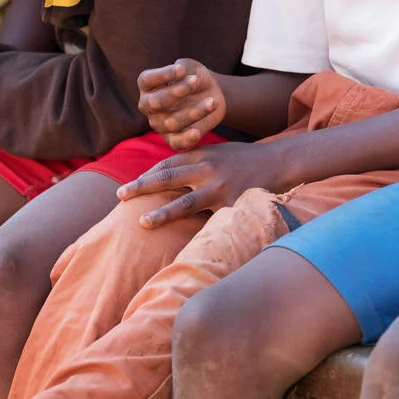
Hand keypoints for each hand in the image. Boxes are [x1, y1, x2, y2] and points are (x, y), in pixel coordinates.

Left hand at [116, 141, 285, 228]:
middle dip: (142, 186)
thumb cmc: (245, 159)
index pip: (166, 164)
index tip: (127, 187)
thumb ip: (195, 160)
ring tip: (143, 222)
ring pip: (186, 202)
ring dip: (162, 212)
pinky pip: (211, 221)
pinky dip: (195, 232)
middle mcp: (208, 168)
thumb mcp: (218, 151)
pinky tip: (182, 247)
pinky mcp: (234, 205)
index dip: (145, 176)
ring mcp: (221, 187)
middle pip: (168, 177)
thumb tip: (167, 172)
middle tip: (120, 196)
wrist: (279, 162)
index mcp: (202, 154)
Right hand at [137, 59, 226, 149]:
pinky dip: (186, 139)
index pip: (147, 80)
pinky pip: (176, 143)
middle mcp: (149, 106)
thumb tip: (179, 72)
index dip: (162, 75)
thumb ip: (183, 68)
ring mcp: (159, 124)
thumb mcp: (191, 67)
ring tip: (211, 101)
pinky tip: (197, 132)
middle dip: (174, 93)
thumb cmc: (195, 77)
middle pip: (154, 102)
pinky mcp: (173, 138)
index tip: (181, 69)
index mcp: (148, 85)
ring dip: (193, 112)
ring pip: (171, 122)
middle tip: (194, 82)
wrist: (212, 94)